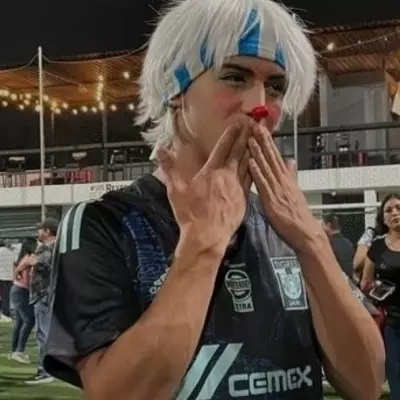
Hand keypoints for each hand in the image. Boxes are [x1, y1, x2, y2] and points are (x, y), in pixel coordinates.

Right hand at [157, 119, 251, 251]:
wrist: (206, 236)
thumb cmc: (189, 214)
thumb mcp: (175, 190)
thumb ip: (169, 168)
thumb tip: (161, 149)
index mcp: (211, 172)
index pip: (223, 147)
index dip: (231, 133)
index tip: (239, 122)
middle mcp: (227, 176)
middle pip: (239, 152)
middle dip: (246, 137)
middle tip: (254, 124)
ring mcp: (238, 188)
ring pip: (248, 165)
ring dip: (253, 151)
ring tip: (260, 139)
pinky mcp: (244, 200)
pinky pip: (252, 181)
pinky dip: (255, 170)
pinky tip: (259, 166)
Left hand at [248, 123, 323, 252]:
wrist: (306, 233)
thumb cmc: (298, 215)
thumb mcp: (295, 191)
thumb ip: (291, 175)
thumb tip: (290, 161)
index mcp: (286, 179)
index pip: (276, 157)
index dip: (268, 142)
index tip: (262, 128)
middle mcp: (282, 181)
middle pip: (271, 157)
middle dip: (263, 140)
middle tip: (255, 124)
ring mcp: (277, 189)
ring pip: (266, 167)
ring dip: (258, 152)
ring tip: (250, 137)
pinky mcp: (272, 200)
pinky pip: (263, 184)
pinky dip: (257, 172)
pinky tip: (251, 161)